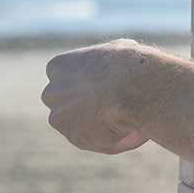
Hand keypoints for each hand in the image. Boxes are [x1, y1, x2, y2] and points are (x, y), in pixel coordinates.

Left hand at [42, 39, 156, 153]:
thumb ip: (107, 62)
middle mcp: (52, 93)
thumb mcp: (119, 50)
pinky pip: (102, 142)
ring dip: (107, 127)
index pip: (69, 79)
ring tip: (139, 123)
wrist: (133, 87)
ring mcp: (61, 118)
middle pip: (69, 104)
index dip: (91, 85)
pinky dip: (120, 141)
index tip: (112, 89)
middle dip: (90, 108)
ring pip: (85, 125)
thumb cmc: (130, 65)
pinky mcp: (77, 139)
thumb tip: (117, 68)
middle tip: (122, 108)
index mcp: (58, 67)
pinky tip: (141, 133)